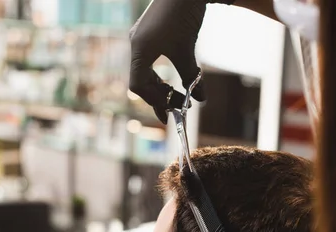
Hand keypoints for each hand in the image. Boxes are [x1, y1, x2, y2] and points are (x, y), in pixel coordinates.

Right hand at [130, 0, 229, 122]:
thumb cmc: (183, 16)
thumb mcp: (187, 50)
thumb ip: (191, 76)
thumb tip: (199, 98)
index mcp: (140, 50)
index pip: (138, 86)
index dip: (154, 101)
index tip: (171, 110)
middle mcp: (136, 45)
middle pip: (140, 81)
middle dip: (158, 96)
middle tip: (176, 108)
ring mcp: (141, 39)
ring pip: (144, 72)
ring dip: (159, 87)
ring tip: (176, 96)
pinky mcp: (148, 34)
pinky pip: (148, 61)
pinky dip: (159, 74)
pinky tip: (171, 80)